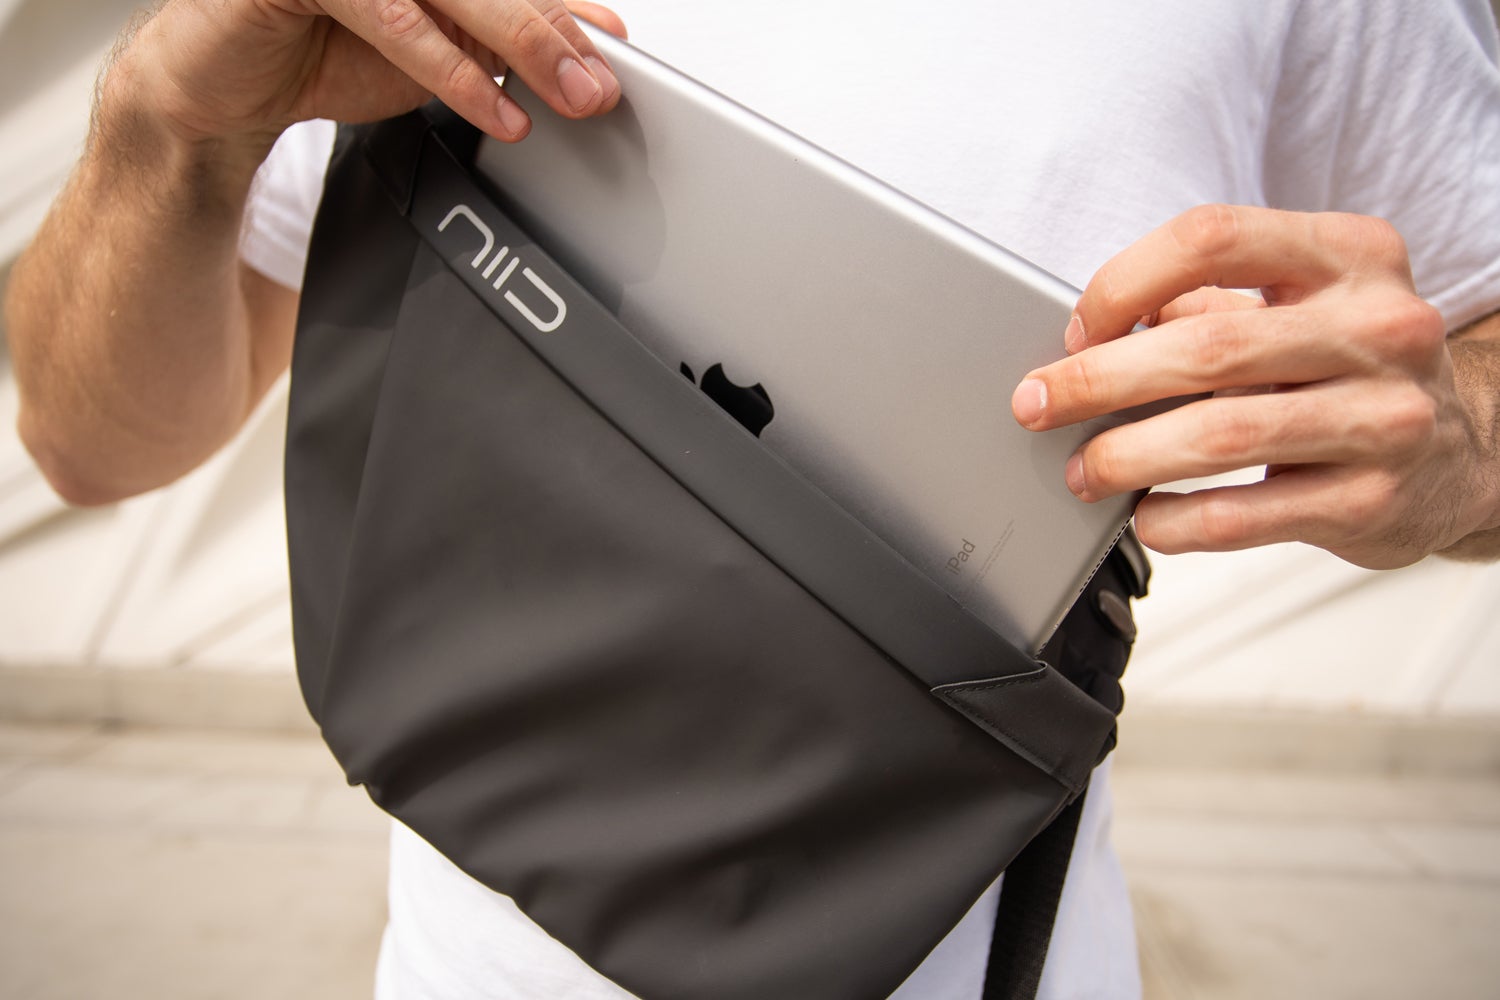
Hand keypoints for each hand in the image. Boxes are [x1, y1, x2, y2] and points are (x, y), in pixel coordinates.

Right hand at [125, 0, 625, 145]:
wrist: (221, 87)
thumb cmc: (320, 52)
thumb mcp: (431, 54)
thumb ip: (495, 43)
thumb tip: (579, 48)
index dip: (561, 11)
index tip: (612, 46)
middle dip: (553, 33)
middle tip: (599, 82)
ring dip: (519, 45)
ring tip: (565, 96)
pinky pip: (390, 15)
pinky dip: (449, 69)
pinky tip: (494, 110)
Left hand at [1010, 205, 1499, 568]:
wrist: (1468, 453)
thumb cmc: (1352, 367)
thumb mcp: (1303, 306)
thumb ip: (1209, 304)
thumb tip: (1092, 337)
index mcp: (1351, 255)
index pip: (1212, 237)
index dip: (1124, 281)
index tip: (1077, 328)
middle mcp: (1380, 327)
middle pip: (1206, 345)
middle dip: (1097, 379)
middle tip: (1037, 405)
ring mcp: (1385, 418)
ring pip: (1221, 435)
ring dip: (1125, 456)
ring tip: (1083, 470)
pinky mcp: (1373, 502)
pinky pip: (1243, 515)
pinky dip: (1174, 520)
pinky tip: (1145, 515)